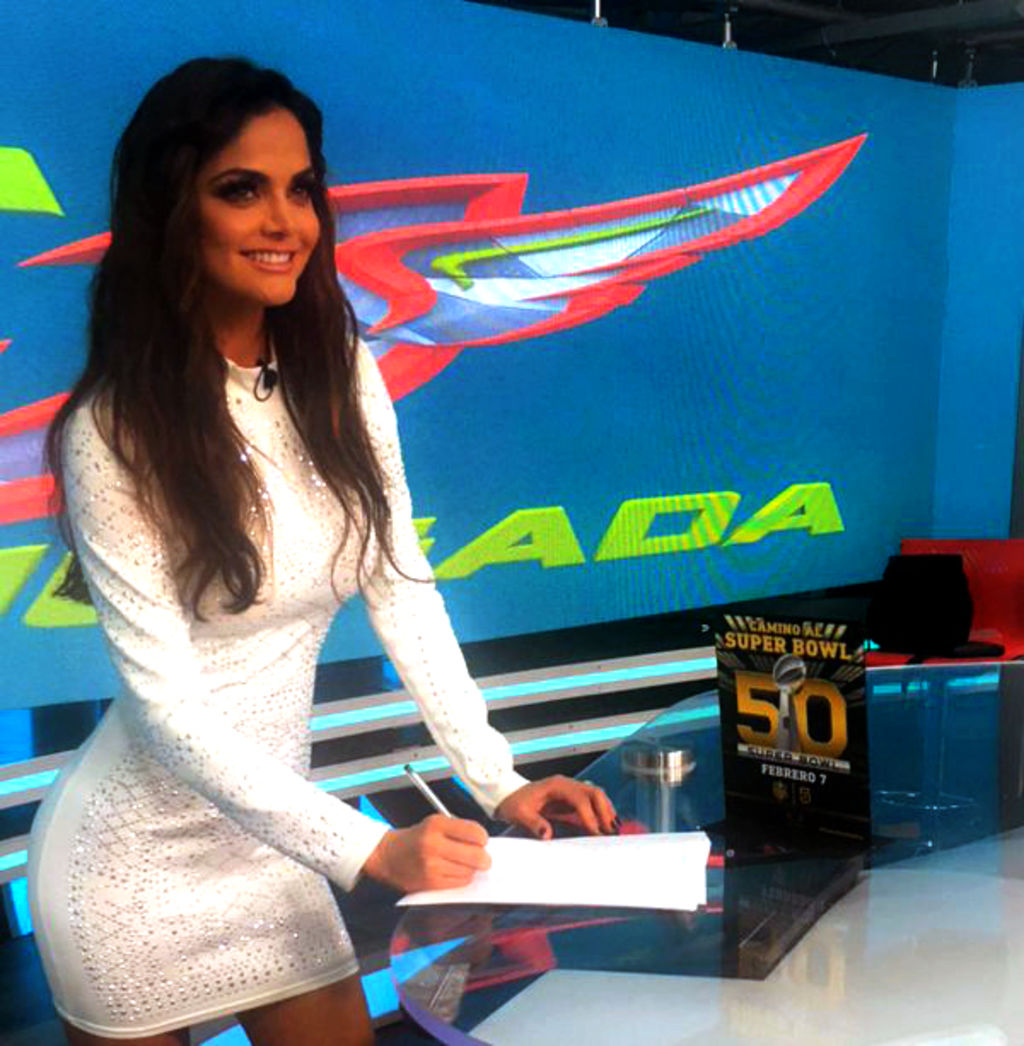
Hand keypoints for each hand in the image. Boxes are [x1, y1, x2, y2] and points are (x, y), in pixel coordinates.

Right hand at [362, 814, 490, 892]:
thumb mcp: (435, 823)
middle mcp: (433, 844)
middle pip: (476, 855)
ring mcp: (432, 866)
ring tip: (461, 863)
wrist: (389, 856)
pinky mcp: (431, 883)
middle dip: (483, 858)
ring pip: (470, 871)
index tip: (481, 840)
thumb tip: (485, 843)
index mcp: (436, 824)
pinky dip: (461, 878)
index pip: (475, 832)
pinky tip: (453, 871)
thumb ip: (459, 829)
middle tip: (482, 857)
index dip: (483, 838)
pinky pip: (459, 883)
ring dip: (471, 869)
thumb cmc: (416, 838)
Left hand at [495, 776, 617, 839]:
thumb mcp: (518, 814)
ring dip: (606, 811)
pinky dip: (601, 812)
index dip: (588, 816)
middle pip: (594, 792)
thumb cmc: (514, 803)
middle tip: (610, 831)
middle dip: (605, 811)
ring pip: (596, 795)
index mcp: (556, 786)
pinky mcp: (572, 798)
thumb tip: (547, 834)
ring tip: (612, 830)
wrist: (508, 795)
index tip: (595, 833)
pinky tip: (605, 826)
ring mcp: (571, 790)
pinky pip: (591, 802)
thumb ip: (533, 823)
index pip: (579, 799)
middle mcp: (567, 785)